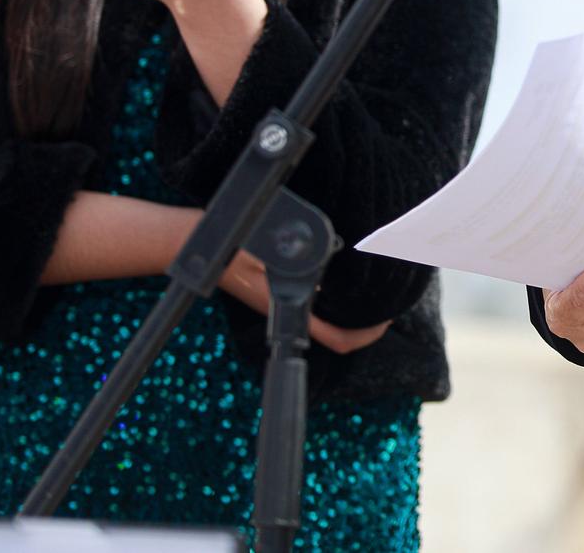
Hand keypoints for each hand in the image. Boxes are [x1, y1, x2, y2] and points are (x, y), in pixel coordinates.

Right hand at [218, 249, 389, 355]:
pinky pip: (313, 302)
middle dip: (367, 320)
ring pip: (327, 318)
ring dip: (351, 308)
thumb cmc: (226, 246)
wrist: (191, 244)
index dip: (368, 334)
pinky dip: (333, 295)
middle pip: (338, 331)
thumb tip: (331, 254)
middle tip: (392, 296)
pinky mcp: (275, 291)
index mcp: (286, 307)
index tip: (388, 319)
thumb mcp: (263, 249)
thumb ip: (293, 256)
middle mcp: (286, 310)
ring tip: (376, 283)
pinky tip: (344, 273)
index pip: (337, 338)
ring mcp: (280, 302)